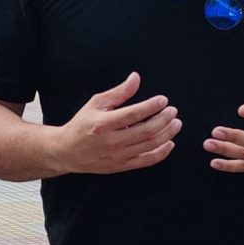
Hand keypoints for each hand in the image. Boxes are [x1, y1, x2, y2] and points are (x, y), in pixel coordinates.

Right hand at [53, 73, 178, 174]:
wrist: (67, 151)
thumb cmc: (82, 125)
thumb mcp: (96, 103)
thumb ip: (118, 92)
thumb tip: (136, 78)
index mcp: (104, 123)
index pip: (134, 114)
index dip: (152, 106)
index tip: (163, 100)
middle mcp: (112, 141)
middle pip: (146, 131)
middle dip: (164, 120)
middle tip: (173, 111)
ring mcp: (118, 156)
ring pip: (149, 145)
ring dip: (167, 134)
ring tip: (176, 124)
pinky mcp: (122, 166)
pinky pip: (146, 161)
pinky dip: (161, 153)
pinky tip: (169, 143)